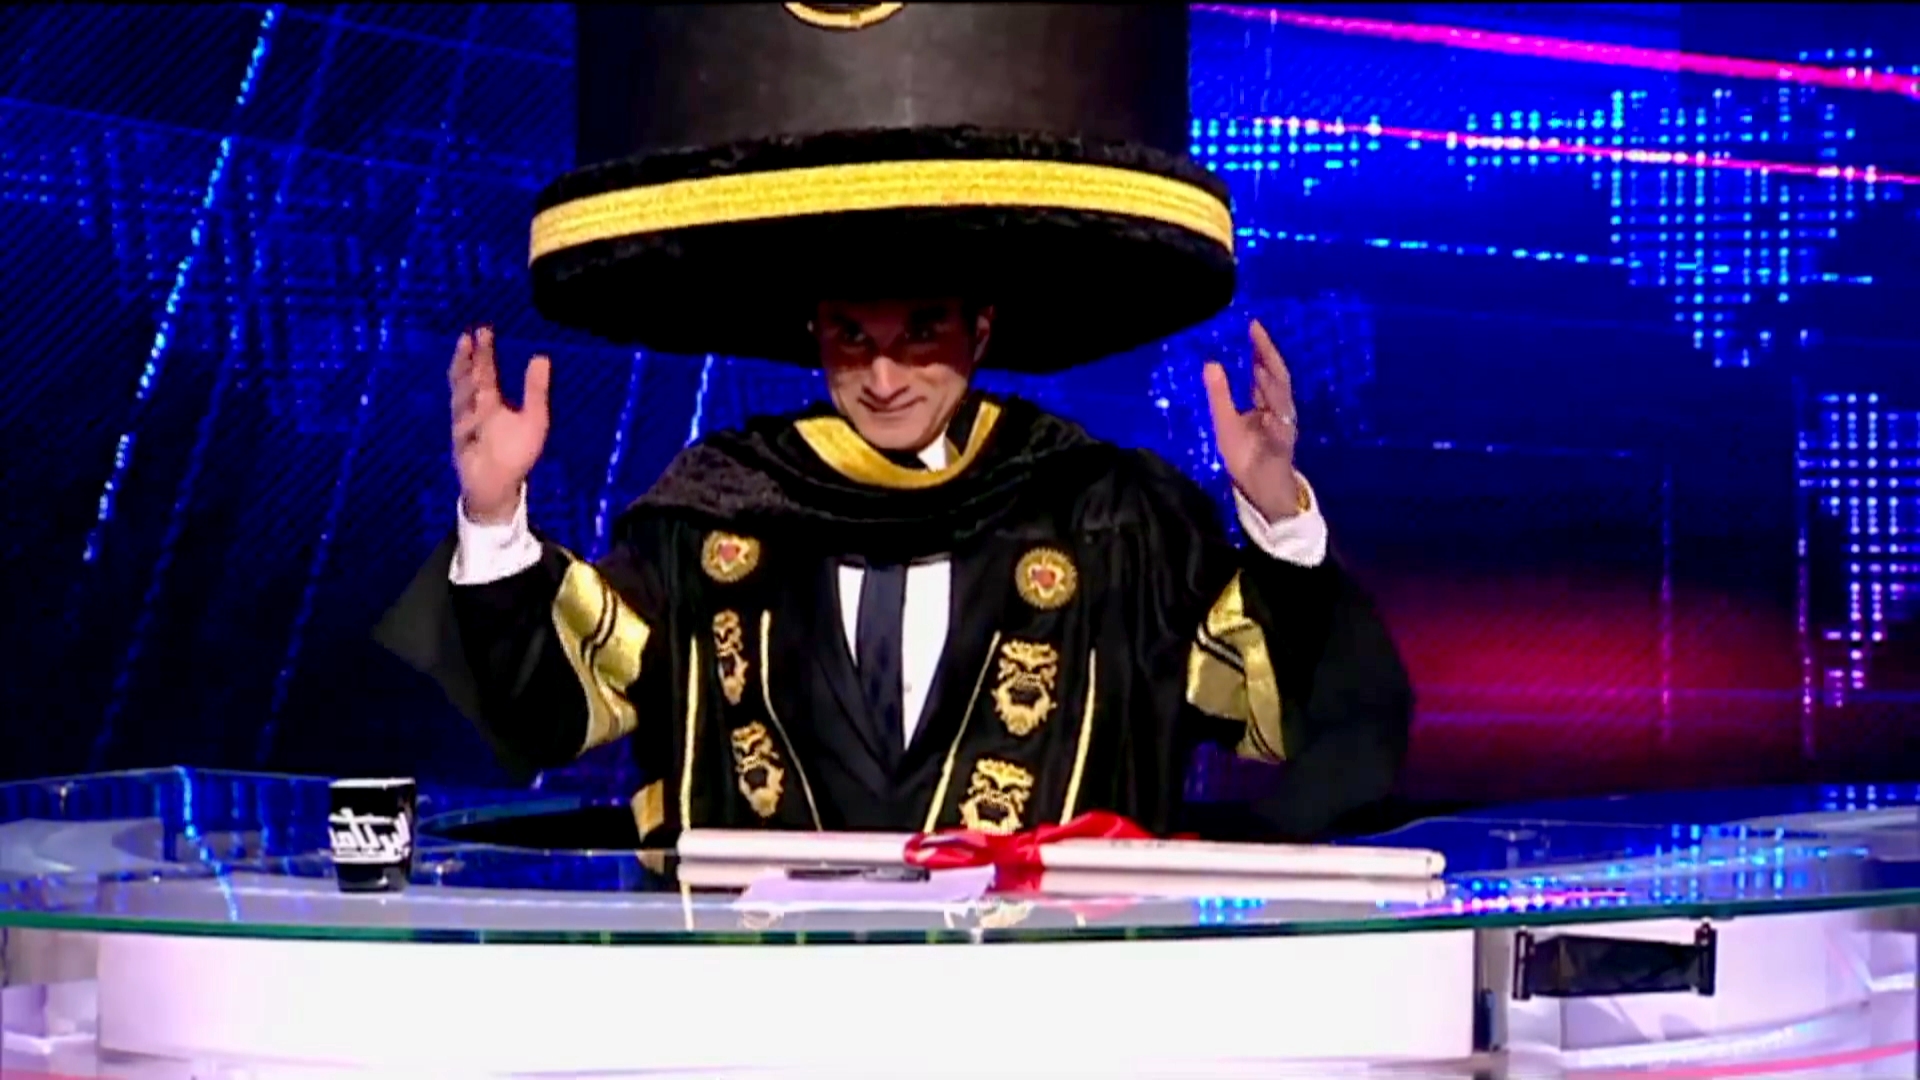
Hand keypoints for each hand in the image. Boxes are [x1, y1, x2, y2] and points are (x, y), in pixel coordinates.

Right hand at [450, 326, 550, 524]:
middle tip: (469, 337)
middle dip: (468, 360)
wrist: (499, 485)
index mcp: (490, 399)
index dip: (483, 351)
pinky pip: (463, 427)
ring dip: (464, 382)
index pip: (484, 370)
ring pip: (461, 398)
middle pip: (468, 379)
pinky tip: (472, 409)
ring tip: (469, 364)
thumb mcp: (534, 418)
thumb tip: (541, 356)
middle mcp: (474, 407)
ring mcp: (464, 424)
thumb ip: (535, 390)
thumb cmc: (517, 452)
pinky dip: (466, 418)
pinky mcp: (461, 442)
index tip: (482, 330)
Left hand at [1202, 319, 1303, 521]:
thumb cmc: (1245, 453)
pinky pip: (1282, 435)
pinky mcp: (1282, 450)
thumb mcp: (1225, 421)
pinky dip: (1278, 425)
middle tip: (1258, 334)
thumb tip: (1210, 363)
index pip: (1265, 369)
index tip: (1253, 326)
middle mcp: (1279, 410)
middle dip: (1269, 356)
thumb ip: (1220, 394)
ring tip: (1262, 363)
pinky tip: (1272, 416)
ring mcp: (1283, 429)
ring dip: (1273, 384)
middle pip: (1278, 378)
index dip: (1261, 348)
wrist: (1260, 488)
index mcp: (1266, 402)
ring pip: (1283, 402)